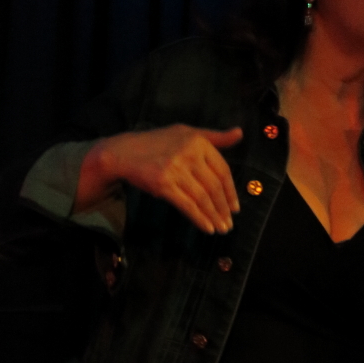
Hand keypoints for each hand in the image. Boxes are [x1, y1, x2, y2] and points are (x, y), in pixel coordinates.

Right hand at [77, 124, 242, 234]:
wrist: (123, 152)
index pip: (222, 170)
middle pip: (213, 186)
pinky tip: (207, 228)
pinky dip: (199, 218)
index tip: (235, 208)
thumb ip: (214, 137)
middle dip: (224, 208)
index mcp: (199, 142)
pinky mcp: (163, 184)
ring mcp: (175, 169)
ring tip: (221, 229)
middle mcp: (188, 154)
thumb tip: (239, 133)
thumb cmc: (158, 143)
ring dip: (214, 216)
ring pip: (202, 197)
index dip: (231, 191)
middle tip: (229, 223)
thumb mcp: (187, 133)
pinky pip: (186, 205)